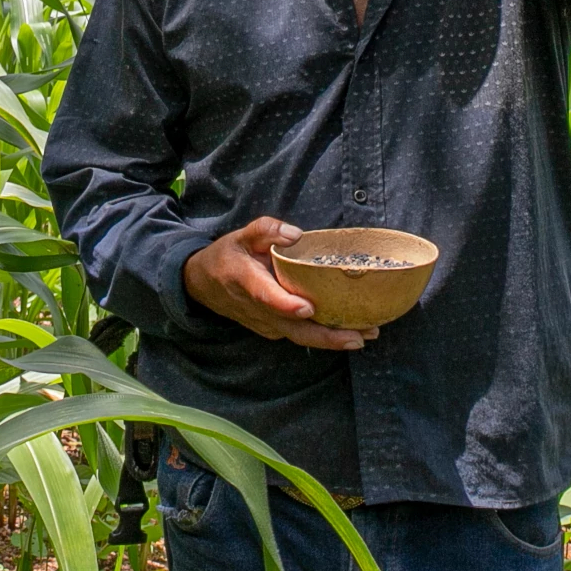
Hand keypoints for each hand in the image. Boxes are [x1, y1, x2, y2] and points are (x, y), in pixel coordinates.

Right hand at [183, 218, 375, 351]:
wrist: (203, 285)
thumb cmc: (228, 256)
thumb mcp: (240, 235)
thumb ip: (266, 230)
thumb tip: (295, 234)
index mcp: (246, 281)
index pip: (266, 296)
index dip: (286, 305)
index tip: (308, 308)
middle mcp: (257, 309)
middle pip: (293, 329)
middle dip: (326, 336)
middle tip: (358, 337)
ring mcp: (266, 324)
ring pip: (300, 337)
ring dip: (332, 339)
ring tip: (366, 335)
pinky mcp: (273, 330)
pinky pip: (299, 335)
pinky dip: (324, 335)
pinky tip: (351, 331)